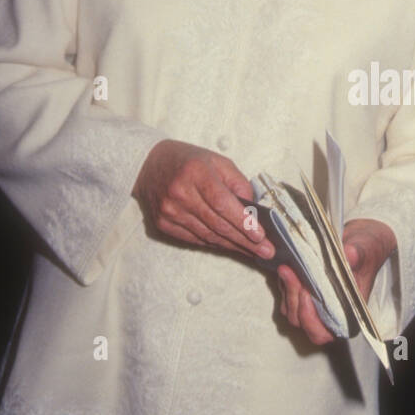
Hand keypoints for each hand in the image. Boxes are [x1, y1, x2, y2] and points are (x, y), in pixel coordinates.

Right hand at [132, 139, 274, 259]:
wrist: (149, 165)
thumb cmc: (190, 161)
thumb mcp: (218, 161)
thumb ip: (238, 183)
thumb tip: (254, 210)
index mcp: (195, 172)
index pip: (222, 203)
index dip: (242, 222)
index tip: (261, 236)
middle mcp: (179, 193)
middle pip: (217, 224)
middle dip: (245, 241)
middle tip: (266, 252)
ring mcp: (168, 211)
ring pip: (208, 235)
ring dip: (233, 246)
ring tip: (253, 252)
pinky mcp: (162, 224)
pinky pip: (195, 239)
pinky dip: (215, 244)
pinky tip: (231, 247)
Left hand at [277, 217, 396, 346]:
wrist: (359, 243)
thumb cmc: (366, 252)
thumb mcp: (365, 251)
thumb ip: (358, 256)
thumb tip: (350, 254)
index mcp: (348, 314)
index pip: (322, 333)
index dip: (310, 319)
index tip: (307, 294)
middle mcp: (330, 315)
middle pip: (301, 322)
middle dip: (294, 299)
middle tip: (293, 275)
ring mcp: (315, 306)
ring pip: (291, 311)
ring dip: (287, 292)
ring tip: (287, 269)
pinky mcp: (304, 294)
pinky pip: (286, 299)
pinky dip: (284, 286)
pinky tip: (287, 270)